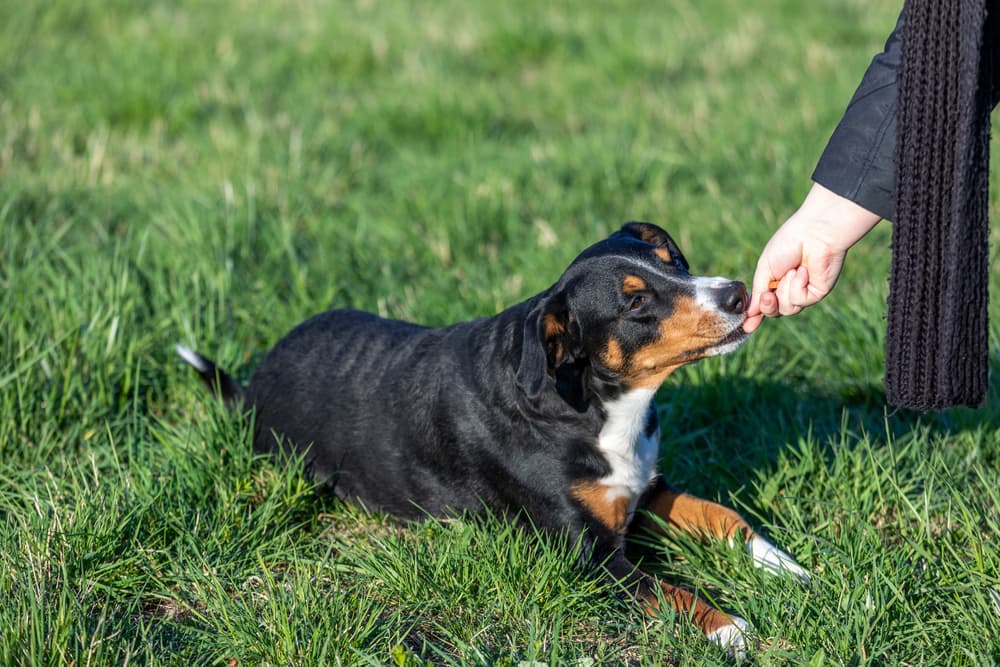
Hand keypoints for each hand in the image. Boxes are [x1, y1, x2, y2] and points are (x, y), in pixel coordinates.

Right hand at [743, 183, 881, 332]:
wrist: (813, 233)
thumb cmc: (788, 243)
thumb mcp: (764, 269)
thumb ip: (757, 293)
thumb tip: (749, 314)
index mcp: (775, 280)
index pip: (764, 303)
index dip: (755, 315)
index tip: (747, 327)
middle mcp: (789, 288)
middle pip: (775, 312)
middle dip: (768, 305)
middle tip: (768, 294)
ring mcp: (804, 292)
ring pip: (787, 309)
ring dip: (784, 291)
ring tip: (791, 271)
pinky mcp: (818, 293)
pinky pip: (800, 301)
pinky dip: (797, 286)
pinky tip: (803, 271)